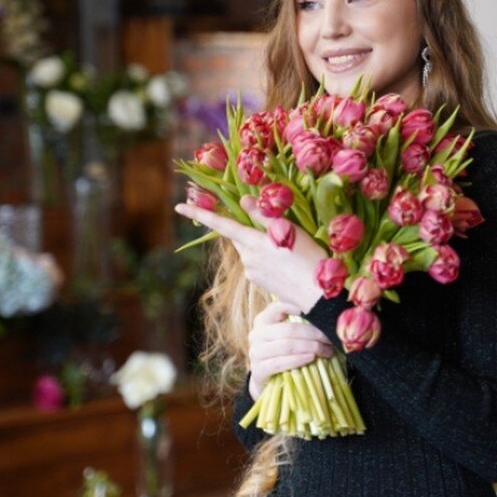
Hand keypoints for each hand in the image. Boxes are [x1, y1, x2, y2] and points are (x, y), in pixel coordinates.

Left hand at [174, 195, 326, 311]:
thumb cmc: (308, 257)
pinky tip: (286, 264)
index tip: (179, 206)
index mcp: (253, 242)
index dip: (200, 213)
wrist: (318, 296)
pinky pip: (257, 265)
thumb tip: (242, 201)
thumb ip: (263, 215)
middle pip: (239, 236)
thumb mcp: (288, 230)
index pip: (221, 224)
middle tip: (275, 229)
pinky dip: (266, 260)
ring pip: (249, 250)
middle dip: (249, 229)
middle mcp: (247, 259)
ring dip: (260, 245)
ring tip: (288, 250)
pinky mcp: (259, 283)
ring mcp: (252, 273)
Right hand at [247, 301, 333, 399]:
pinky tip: (311, 358)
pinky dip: (298, 360)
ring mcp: (256, 352)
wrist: (266, 379)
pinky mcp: (258, 370)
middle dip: (312, 334)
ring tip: (326, 351)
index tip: (314, 309)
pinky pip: (280, 363)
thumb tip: (322, 313)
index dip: (295, 306)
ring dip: (310, 348)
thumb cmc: (281, 352)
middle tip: (329, 339)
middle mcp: (256, 334)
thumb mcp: (285, 335)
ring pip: (286, 346)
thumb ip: (297, 323)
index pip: (278, 307)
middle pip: (288, 330)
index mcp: (263, 320)